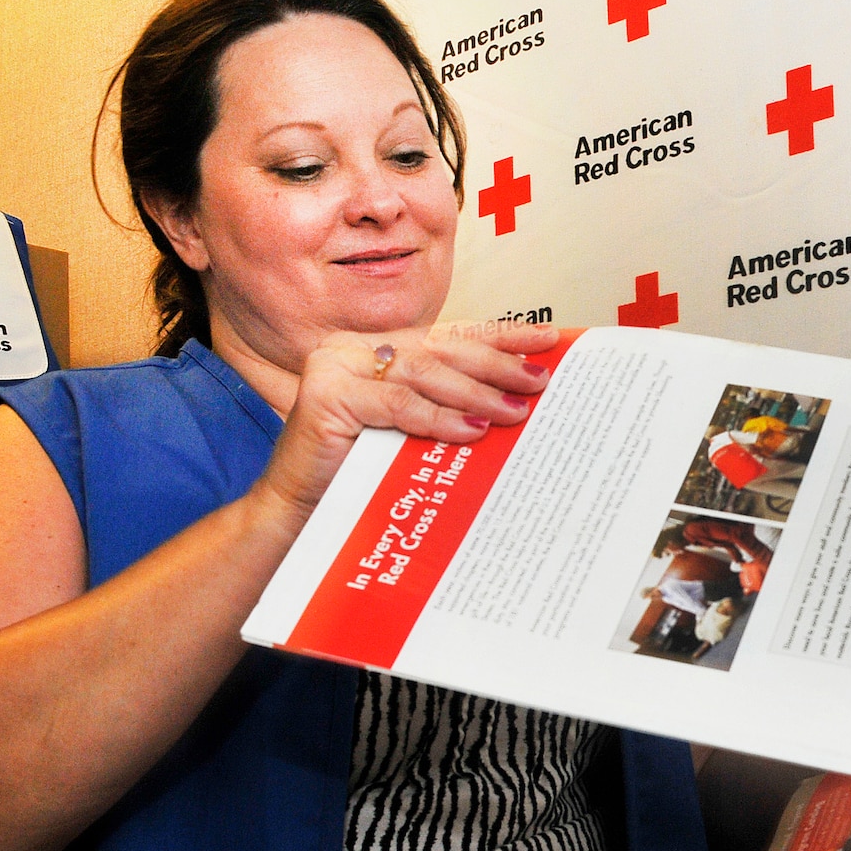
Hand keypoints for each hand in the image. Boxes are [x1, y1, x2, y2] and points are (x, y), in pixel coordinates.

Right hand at [253, 321, 563, 522]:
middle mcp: (355, 349)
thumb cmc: (360, 478)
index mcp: (378, 350)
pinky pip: (398, 404)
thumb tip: (518, 399)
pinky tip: (472, 430)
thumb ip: (449, 408)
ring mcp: (336, 365)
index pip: (448, 338)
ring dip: (475, 393)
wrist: (302, 513)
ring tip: (515, 410)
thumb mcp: (415, 434)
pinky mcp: (325, 393)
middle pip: (440, 349)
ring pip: (422, 373)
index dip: (499, 337)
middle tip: (538, 379)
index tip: (547, 341)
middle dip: (495, 363)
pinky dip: (439, 418)